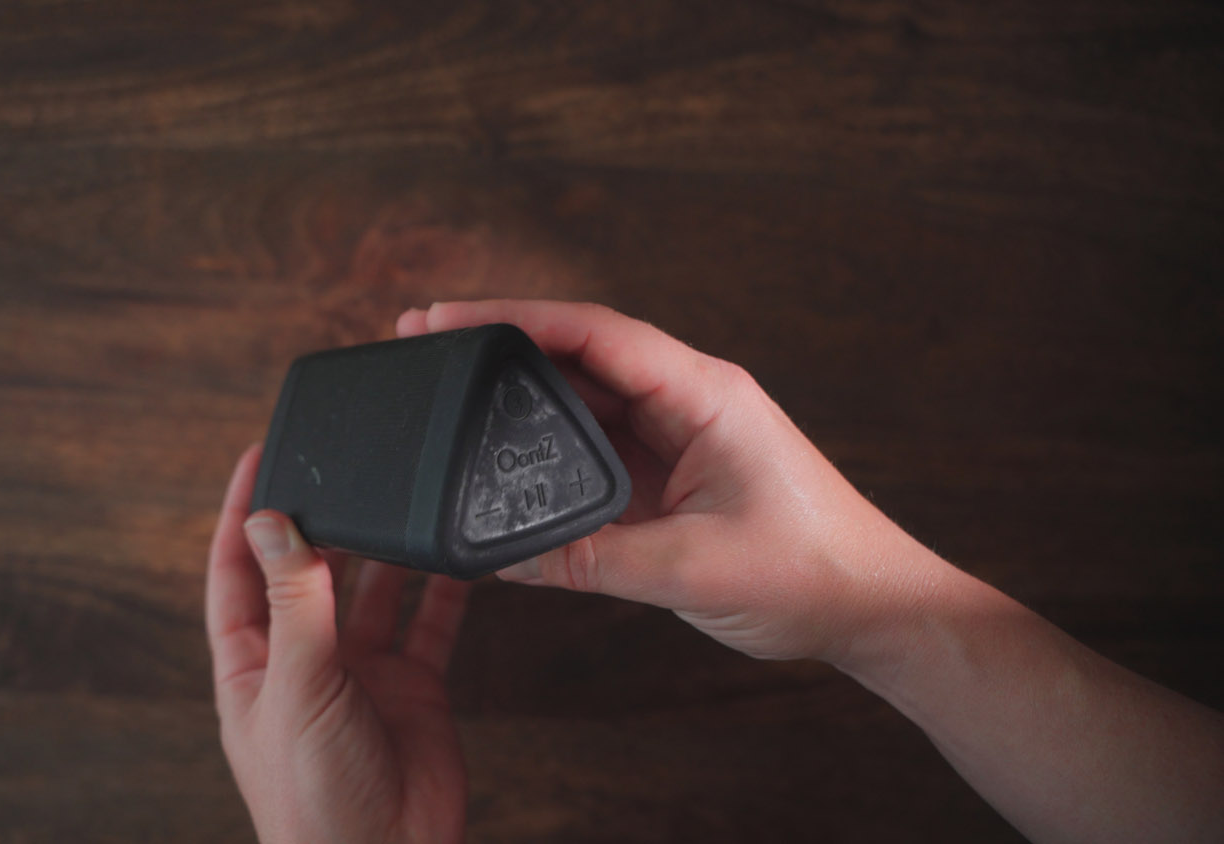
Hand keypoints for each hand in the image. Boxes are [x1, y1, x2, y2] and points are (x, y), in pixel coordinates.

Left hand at [206, 444, 471, 843]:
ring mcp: (360, 674)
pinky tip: (455, 553)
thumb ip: (294, 604)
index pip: (236, 571)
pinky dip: (443, 590)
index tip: (259, 455)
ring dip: (384, 550)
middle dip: (319, 522)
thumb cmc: (312, 800)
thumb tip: (272, 523)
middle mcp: (304, 661)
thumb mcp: (297, 689)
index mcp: (252, 665)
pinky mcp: (412, 689)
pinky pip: (429, 625)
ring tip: (398, 495)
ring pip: (371, 592)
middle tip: (338, 463)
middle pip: (306, 573)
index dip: (243, 513)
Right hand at [397, 300, 940, 666]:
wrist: (876, 609)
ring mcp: (679, 435)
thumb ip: (588, 560)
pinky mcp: (673, 473)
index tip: (447, 318)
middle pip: (579, 354)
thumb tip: (501, 556)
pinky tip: (504, 456)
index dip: (514, 318)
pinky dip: (548, 447)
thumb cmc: (813, 573)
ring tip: (450, 396)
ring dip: (520, 397)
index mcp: (706, 393)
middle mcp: (689, 400)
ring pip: (584, 399)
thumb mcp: (688, 568)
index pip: (594, 334)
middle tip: (427, 344)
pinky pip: (597, 447)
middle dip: (501, 347)